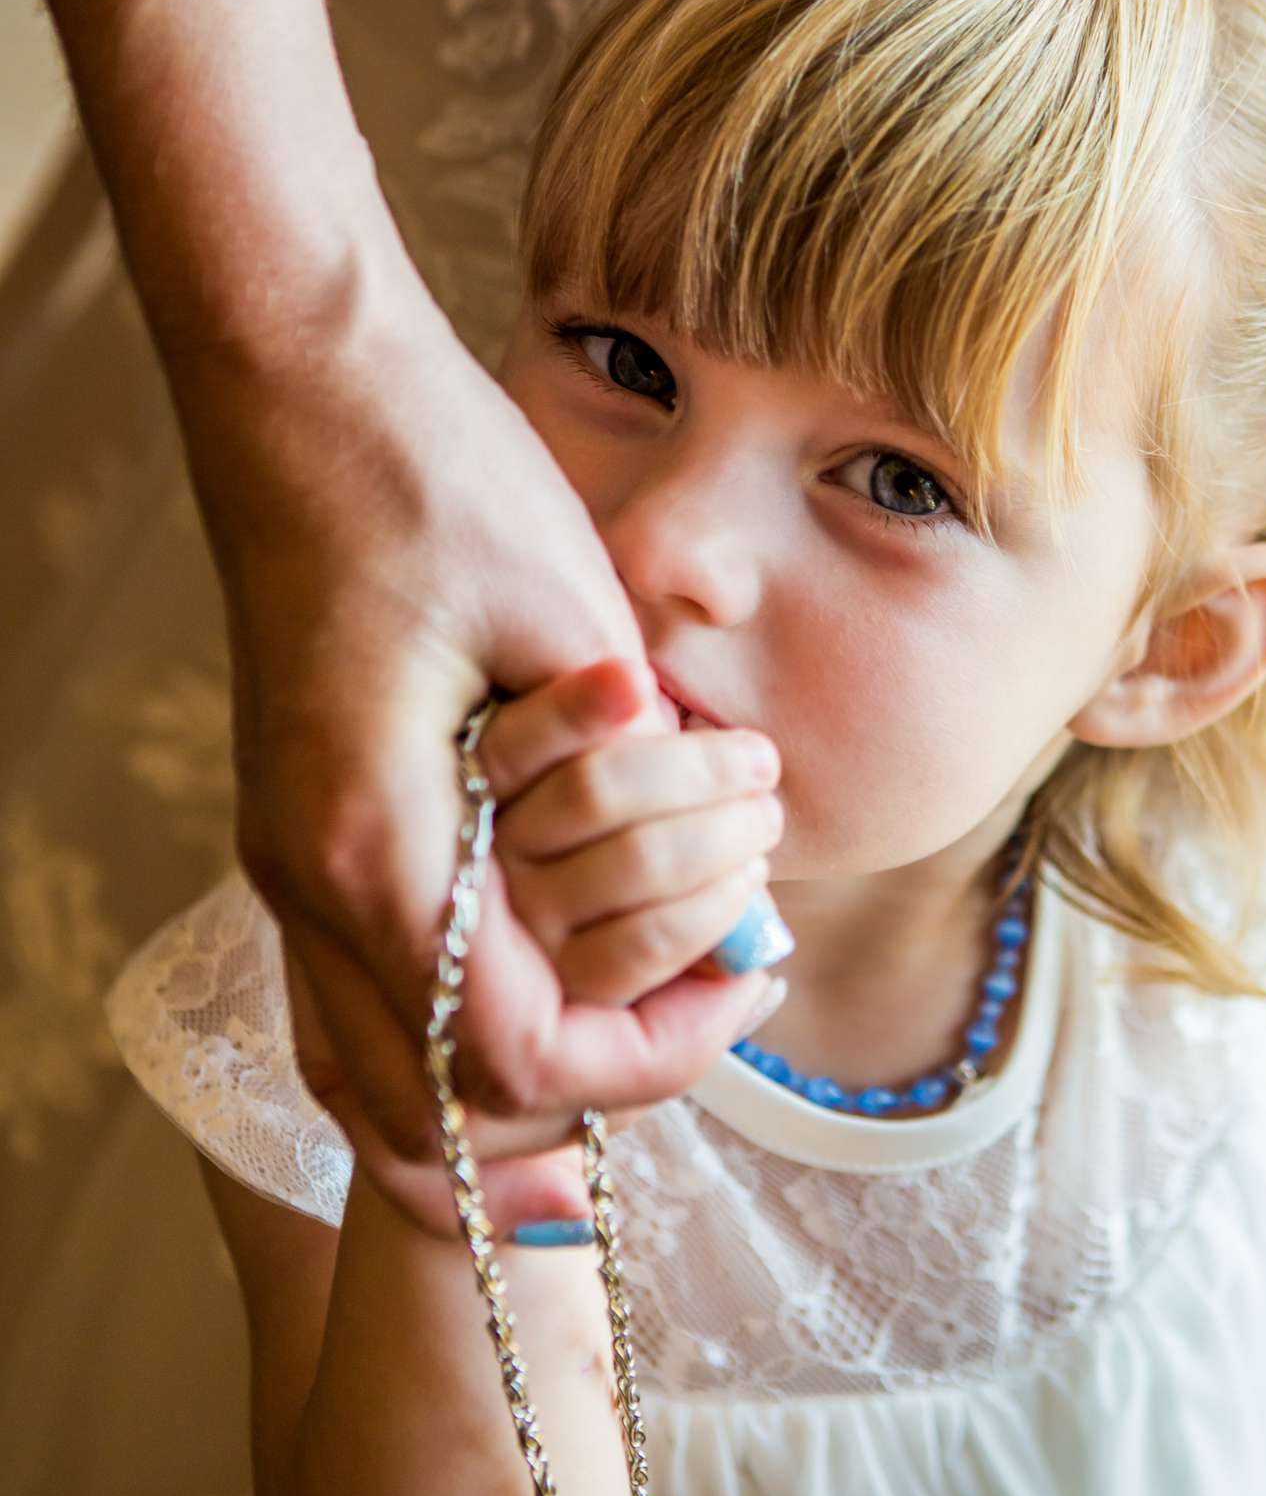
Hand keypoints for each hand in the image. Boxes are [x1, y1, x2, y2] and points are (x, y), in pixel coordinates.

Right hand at [164, 254, 779, 1199]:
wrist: (304, 386)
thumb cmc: (440, 480)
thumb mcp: (575, 627)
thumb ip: (631, 781)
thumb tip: (716, 888)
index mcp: (377, 846)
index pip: (515, 1060)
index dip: (649, 1055)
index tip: (748, 984)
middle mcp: (310, 877)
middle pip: (427, 1108)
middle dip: (577, 1099)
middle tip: (698, 1026)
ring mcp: (288, 851)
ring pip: (373, 1062)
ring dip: (503, 1076)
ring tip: (634, 1024)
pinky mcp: (299, 812)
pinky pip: (364, 980)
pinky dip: (458, 1007)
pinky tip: (554, 959)